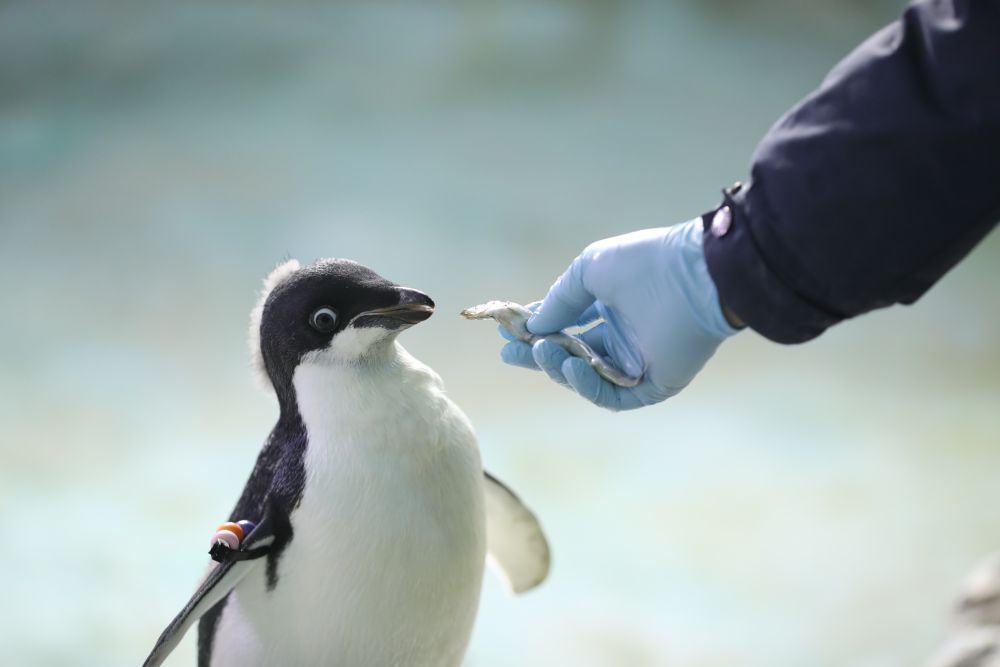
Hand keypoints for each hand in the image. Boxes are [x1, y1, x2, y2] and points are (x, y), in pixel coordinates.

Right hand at [500, 219, 739, 409]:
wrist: (695, 278)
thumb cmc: (645, 264)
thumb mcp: (589, 272)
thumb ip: (559, 300)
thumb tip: (533, 326)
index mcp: (612, 307)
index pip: (567, 324)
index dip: (537, 329)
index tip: (508, 330)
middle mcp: (623, 336)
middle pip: (572, 355)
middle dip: (538, 355)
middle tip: (509, 353)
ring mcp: (637, 362)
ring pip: (588, 377)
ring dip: (559, 367)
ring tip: (542, 352)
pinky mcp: (652, 385)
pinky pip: (612, 395)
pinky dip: (588, 385)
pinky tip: (571, 367)